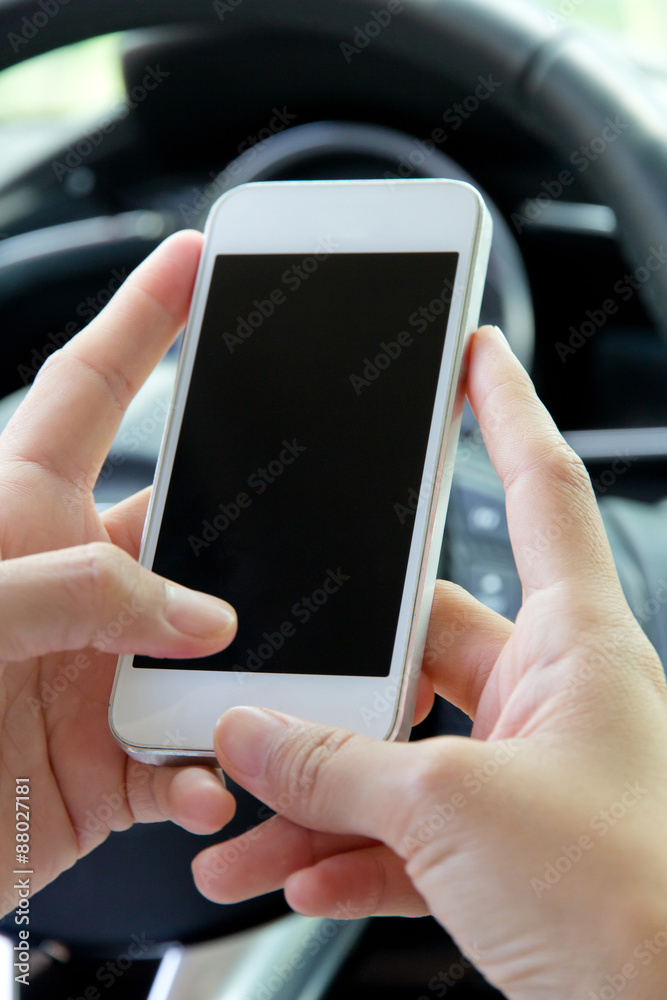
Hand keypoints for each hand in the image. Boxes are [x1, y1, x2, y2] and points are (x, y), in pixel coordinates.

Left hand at [0, 231, 238, 915]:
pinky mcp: (113, 761)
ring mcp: (99, 673)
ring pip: (211, 652)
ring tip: (273, 689)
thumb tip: (197, 618)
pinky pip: (190, 759)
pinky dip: (208, 772)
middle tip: (310, 528)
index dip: (142, 320)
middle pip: (187, 532)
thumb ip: (80, 591)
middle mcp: (74, 588)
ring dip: (246, 675)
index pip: (89, 391)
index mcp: (23, 516)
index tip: (191, 262)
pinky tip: (203, 780)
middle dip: (250, 532)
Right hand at [193, 326, 666, 999]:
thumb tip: (254, 736)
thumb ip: (340, 769)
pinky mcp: (505, 852)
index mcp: (574, 645)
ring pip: (399, 756)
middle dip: (333, 684)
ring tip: (248, 820)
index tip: (476, 355)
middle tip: (262, 696)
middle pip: (420, 650)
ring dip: (319, 792)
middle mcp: (551, 698)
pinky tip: (292, 874)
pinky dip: (347, 854)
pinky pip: (407, 835)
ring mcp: (525, 775)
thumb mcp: (456, 813)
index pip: (540, 489)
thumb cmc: (635, 905)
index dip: (506, 411)